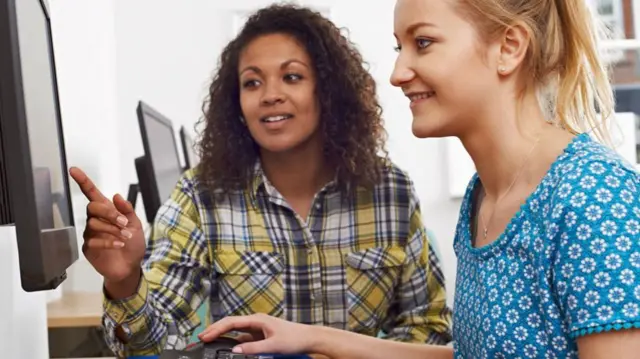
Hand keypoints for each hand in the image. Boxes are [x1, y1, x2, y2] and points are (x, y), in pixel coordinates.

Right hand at [69, 167, 145, 287]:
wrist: (131, 266)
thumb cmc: (133, 244)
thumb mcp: (136, 225)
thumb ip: (127, 210)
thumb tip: (116, 195)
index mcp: (107, 211)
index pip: (92, 193)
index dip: (83, 181)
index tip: (74, 170)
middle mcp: (96, 220)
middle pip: (92, 207)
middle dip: (109, 212)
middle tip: (124, 222)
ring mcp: (91, 234)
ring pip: (94, 224)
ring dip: (112, 229)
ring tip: (126, 236)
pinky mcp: (88, 248)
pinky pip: (94, 240)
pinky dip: (109, 241)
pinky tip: (119, 244)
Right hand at [198, 314, 318, 355]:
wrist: (309, 338)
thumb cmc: (294, 338)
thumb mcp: (273, 345)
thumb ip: (253, 349)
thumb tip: (235, 351)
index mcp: (257, 319)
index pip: (231, 322)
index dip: (217, 328)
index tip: (205, 336)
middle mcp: (256, 322)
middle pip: (230, 324)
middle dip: (215, 330)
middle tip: (201, 337)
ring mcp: (258, 329)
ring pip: (235, 332)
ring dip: (223, 336)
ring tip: (209, 341)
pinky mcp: (261, 336)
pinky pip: (243, 339)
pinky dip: (233, 342)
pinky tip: (227, 348)